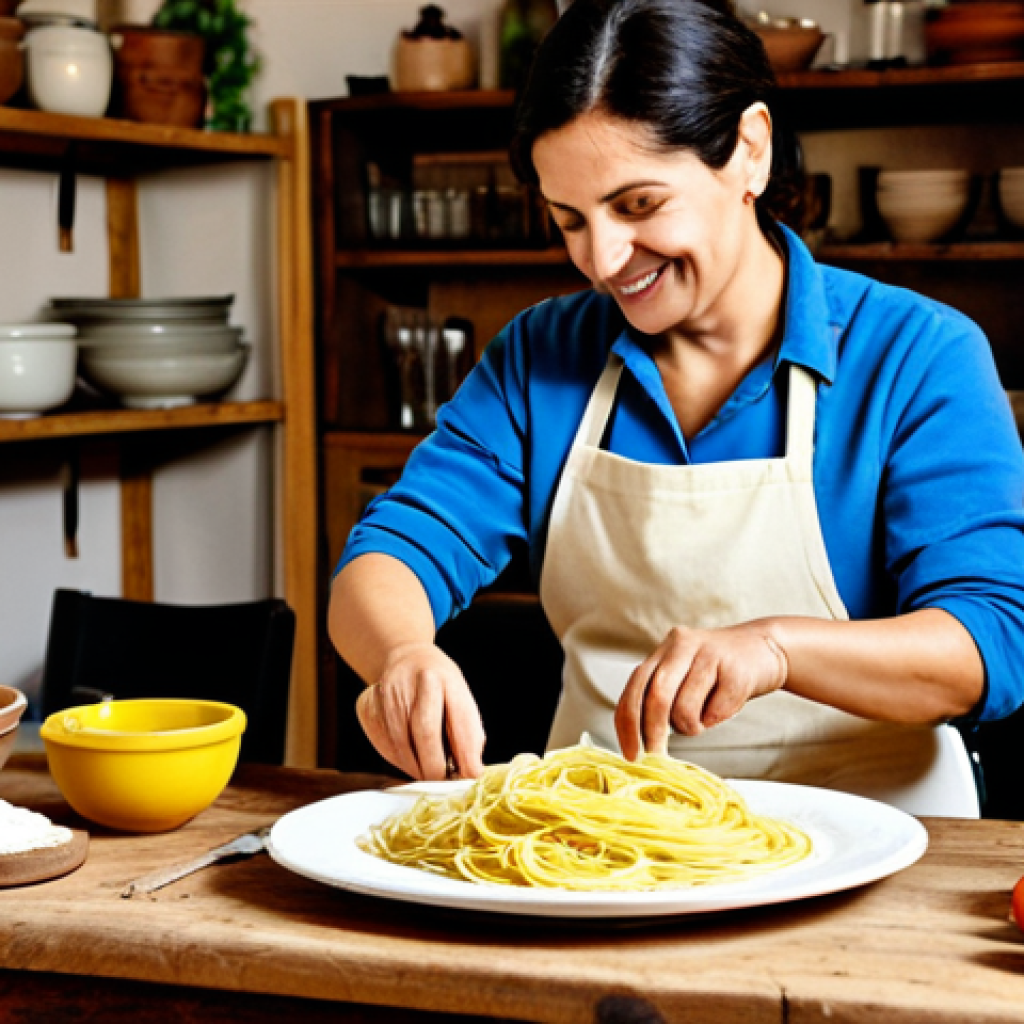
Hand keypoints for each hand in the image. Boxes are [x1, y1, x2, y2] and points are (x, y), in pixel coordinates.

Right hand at [355, 642, 485, 780]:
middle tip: (445, 782)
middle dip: (437, 767)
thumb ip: (468, 730)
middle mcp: (412, 682)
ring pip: (401, 747)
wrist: (403, 658)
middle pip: (425, 733)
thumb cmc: (440, 684)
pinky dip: (400, 761)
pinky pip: (384, 747)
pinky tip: (410, 757)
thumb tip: (470, 771)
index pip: (458, 718)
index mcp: (444, 677)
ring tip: (429, 772)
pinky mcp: (367, 709)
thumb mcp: (460, 695)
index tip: (472, 774)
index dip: (466, 751)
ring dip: (417, 769)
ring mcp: (385, 695)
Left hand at [614, 622, 788, 759]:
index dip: (627, 724)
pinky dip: (717, 719)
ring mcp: (710, 654)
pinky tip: (724, 705)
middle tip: (657, 756)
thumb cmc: (719, 671)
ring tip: (704, 717)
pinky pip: (716, 711)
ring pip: (685, 708)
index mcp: (664, 650)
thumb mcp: (684, 674)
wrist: (766, 648)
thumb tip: (640, 740)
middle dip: (653, 732)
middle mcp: (682, 645)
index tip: (630, 754)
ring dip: (691, 727)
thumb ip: (661, 695)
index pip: (634, 688)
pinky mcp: (736, 669)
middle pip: (656, 696)